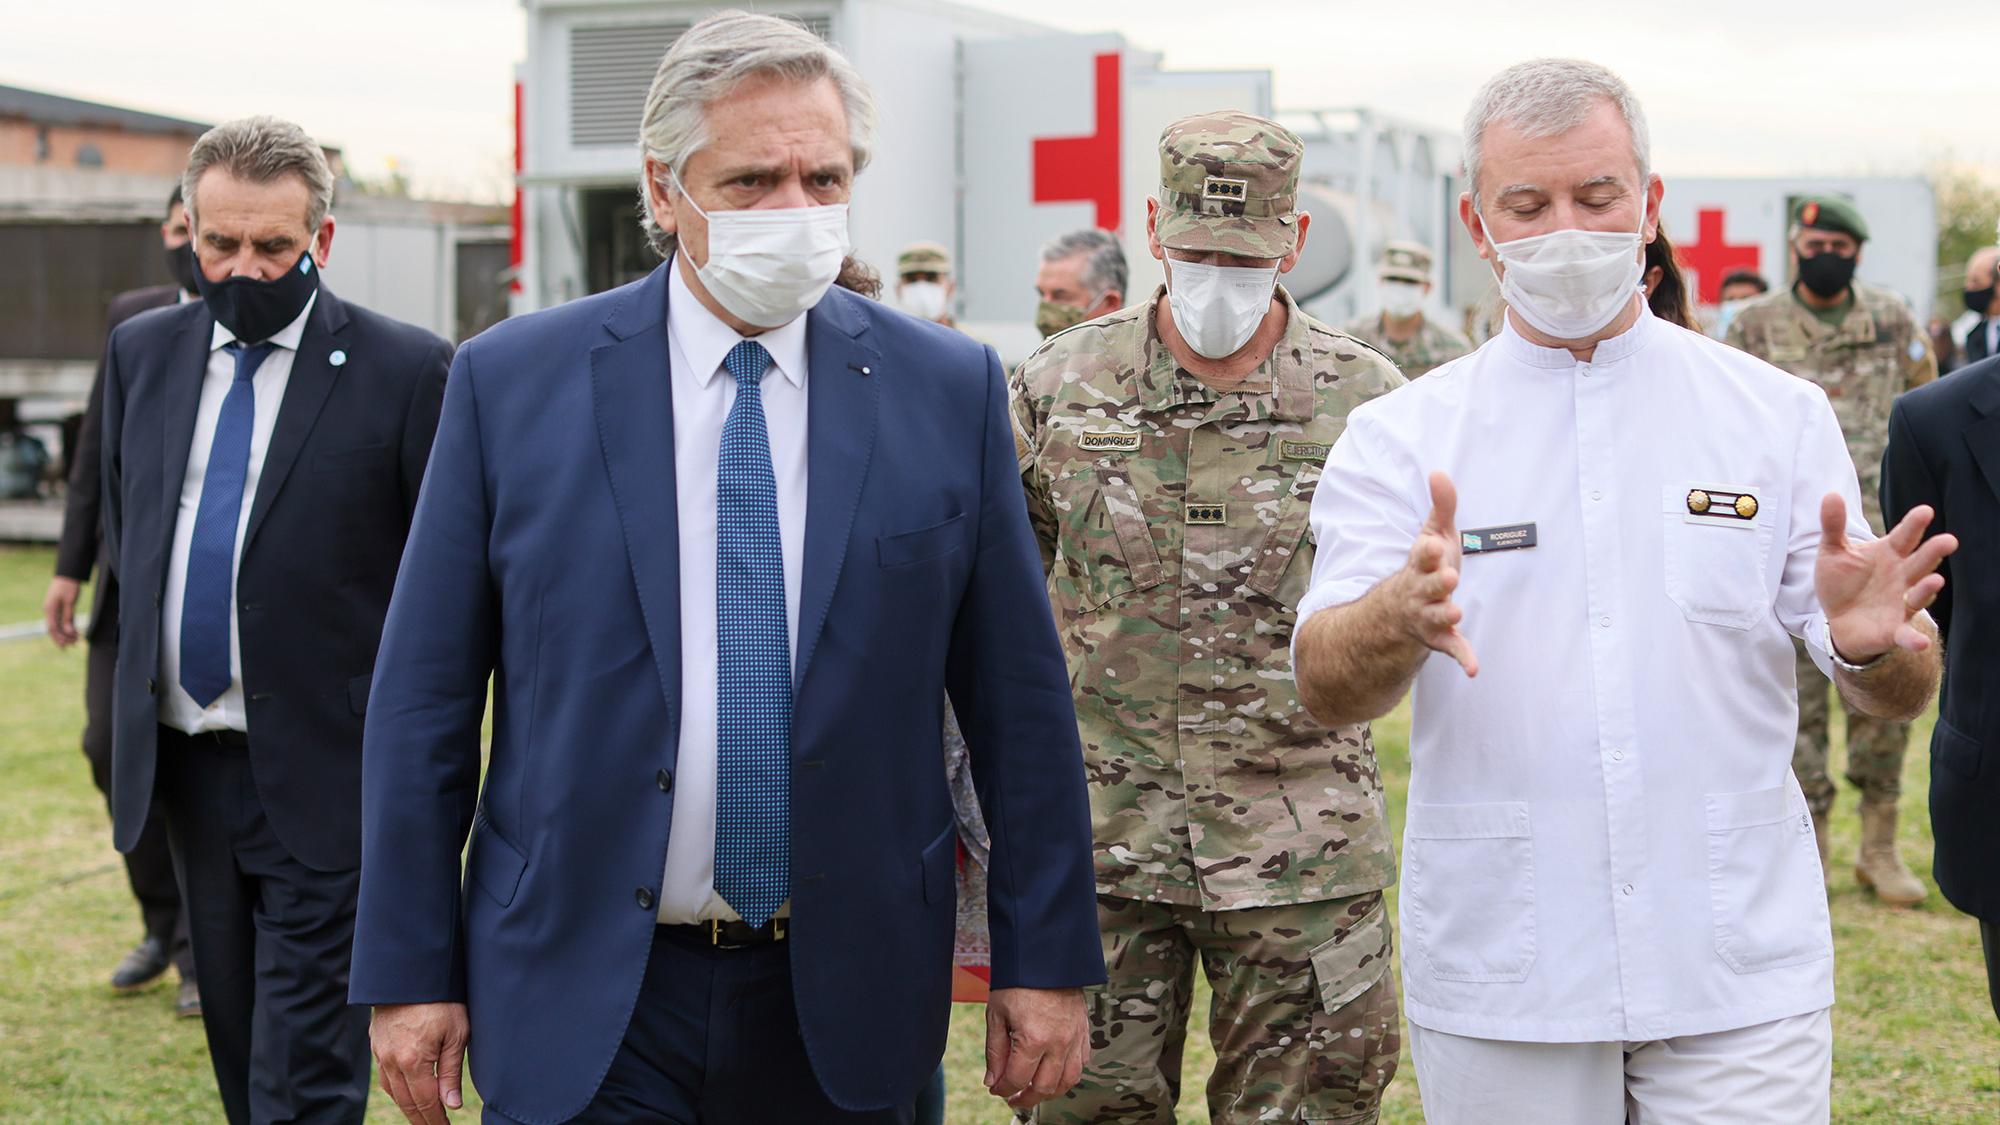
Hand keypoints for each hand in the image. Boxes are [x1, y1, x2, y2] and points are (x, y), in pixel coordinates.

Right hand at [43, 577, 80, 648]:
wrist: (69, 574)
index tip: (66, 646)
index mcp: (50, 610)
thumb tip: (68, 632)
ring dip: (67, 633)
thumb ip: (68, 617)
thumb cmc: (69, 586)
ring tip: (76, 640)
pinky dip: (69, 627)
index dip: (59, 638)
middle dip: (62, 638)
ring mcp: (55, 609)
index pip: (52, 628)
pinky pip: (64, 620)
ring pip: (59, 625)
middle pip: (54, 629)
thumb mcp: (70, 602)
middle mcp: (50, 611)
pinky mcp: (61, 607)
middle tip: (72, 646)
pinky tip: (76, 632)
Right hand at [371, 1002, 469, 1124]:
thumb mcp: (456, 1034)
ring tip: (422, 1118)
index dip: (436, 1120)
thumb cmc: (441, 1000)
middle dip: (421, 1120)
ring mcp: (381, 1053)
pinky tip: (405, 1094)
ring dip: (407, 1108)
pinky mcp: (377, 1044)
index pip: (426, 1102)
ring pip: (392, 1091)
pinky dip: (395, 1090)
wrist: (410, 973)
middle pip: (407, 1102)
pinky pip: (384, 1076)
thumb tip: (451, 1105)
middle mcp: (392, 1062)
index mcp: (414, 1062)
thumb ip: (451, 1072)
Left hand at [984, 986, 1087, 1110]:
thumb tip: (993, 1081)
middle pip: (1043, 1087)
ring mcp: (1075, 1039)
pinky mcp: (1084, 1032)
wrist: (1045, 957)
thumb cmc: (1018, 982)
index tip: (995, 1089)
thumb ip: (995, 1052)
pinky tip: (1054, 1074)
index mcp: (1033, 1038)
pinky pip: (1081, 1065)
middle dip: (1025, 1098)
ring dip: (1049, 1092)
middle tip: (1012, 1097)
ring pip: (1067, 1082)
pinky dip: (1067, 1076)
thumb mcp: (997, 1015)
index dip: (1003, 1089)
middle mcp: (1058, 1043)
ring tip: (1034, 1091)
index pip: (1017, 1079)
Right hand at [1393, 472, 1477, 676]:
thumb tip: (1440, 471)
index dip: (1428, 552)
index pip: (1422, 555)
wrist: (1399, 610)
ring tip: (1456, 614)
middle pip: (1427, 586)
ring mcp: (1427, 615)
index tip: (1434, 545)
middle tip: (1449, 578)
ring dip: (1445, 616)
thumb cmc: (1426, 566)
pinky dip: (1461, 657)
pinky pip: (1450, 648)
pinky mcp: (1438, 637)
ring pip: (1435, 617)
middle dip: (1436, 583)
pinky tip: (1473, 669)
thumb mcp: (1433, 534)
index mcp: (1420, 564)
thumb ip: (1441, 506)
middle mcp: (1420, 590)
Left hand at [1815, 494, 1956, 661]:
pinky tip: (1920, 641)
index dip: (1914, 525)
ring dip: (1927, 589)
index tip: (1925, 511)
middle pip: (1920, 562)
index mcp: (1890, 554)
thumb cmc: (1842, 582)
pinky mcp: (1894, 630)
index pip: (1905, 536)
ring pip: (1919, 594)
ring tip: (1936, 580)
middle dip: (1934, 552)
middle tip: (1948, 540)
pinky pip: (1906, 634)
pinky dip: (1914, 639)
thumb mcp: (1833, 552)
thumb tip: (1830, 494)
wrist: (1838, 620)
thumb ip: (1833, 526)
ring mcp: (1901, 603)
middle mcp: (1902, 576)